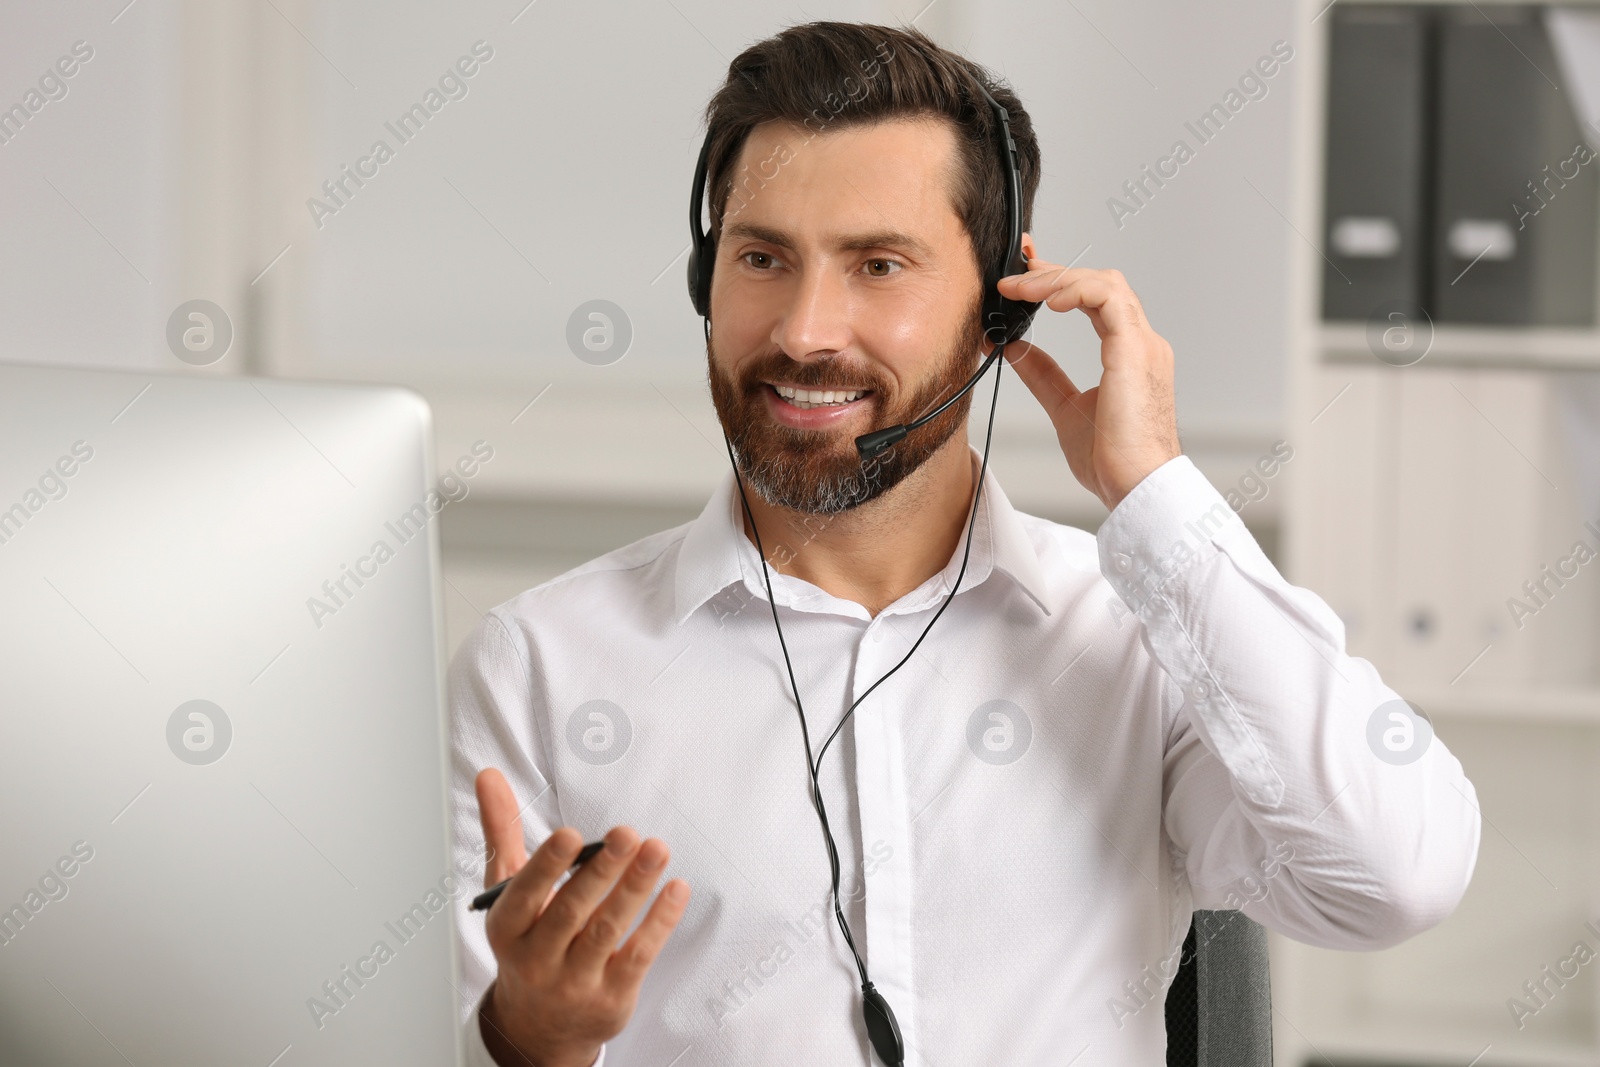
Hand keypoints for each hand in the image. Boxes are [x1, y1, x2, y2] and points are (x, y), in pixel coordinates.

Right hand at [474, 768, 689, 1066]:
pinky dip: (659, 922)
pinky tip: (675, 889)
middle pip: (571, 911)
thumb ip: (501, 830)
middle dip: (601, 871)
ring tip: (657, 850)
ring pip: (607, 930)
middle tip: (627, 833)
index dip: (547, 866)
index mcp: (507, 927)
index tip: (571, 835)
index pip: (525, 895)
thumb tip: (488, 775)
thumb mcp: (506, 889)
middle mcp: (537, 958)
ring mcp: (575, 981)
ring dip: (635, 887)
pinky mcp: (611, 997)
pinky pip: (639, 955)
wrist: (538, 1025)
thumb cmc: (526, 939)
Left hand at [995, 235, 1181, 510]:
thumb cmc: (1112, 459)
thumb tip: (1012, 346)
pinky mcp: (1136, 350)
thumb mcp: (1065, 407)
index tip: (1021, 278)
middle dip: (1054, 271)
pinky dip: (1074, 290)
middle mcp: (1141, 343)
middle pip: (1100, 283)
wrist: (1135, 487)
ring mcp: (1142, 344)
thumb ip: (1042, 374)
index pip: (1095, 300)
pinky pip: (1107, 299)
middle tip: (1013, 273)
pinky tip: (1044, 300)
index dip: (1059, 282)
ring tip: (1018, 288)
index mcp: (1128, 354)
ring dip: (1057, 279)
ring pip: (1104, 283)